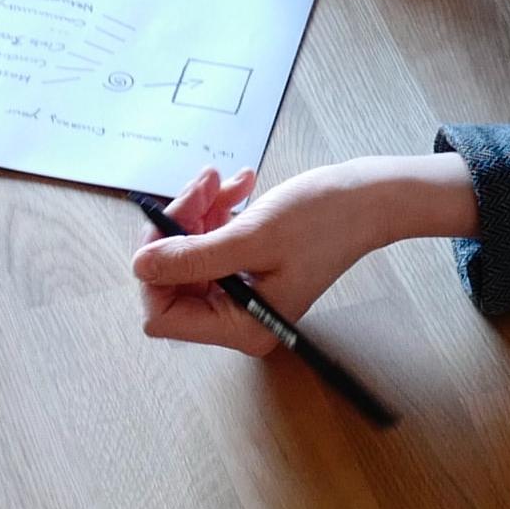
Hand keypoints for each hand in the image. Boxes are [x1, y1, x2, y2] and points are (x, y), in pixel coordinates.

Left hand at [127, 157, 469, 349]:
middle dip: (178, 229)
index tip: (165, 224)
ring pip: (189, 254)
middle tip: (200, 187)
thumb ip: (192, 257)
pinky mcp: (249, 269)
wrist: (369, 199)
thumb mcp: (251, 237)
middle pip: (173, 280)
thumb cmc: (324, 220)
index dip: (155, 269)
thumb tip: (140, 267)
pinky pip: (210, 242)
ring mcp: (243, 294)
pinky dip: (216, 213)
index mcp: (241, 327)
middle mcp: (239, 318)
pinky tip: (238, 186)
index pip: (163, 315)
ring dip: (198, 212)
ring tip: (223, 181)